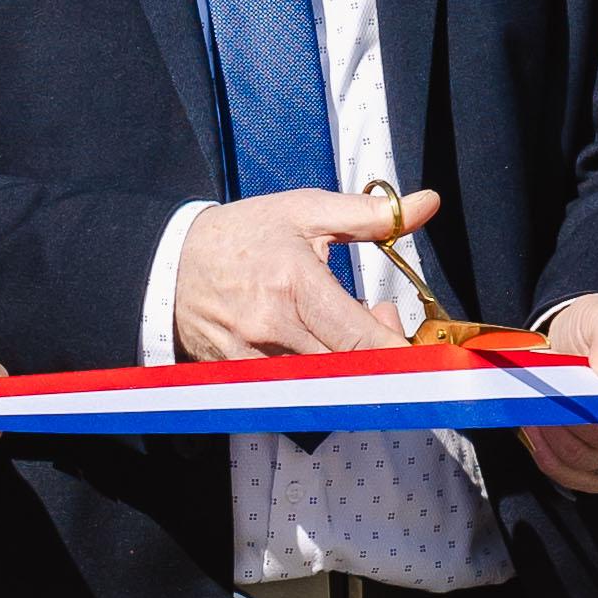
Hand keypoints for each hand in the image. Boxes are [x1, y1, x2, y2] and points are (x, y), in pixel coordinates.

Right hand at [172, 185, 437, 364]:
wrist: (169, 264)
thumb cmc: (243, 235)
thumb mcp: (305, 210)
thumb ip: (371, 214)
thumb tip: (428, 204)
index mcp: (295, 285)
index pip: (360, 338)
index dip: (397, 350)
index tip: (420, 345)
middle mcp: (274, 330)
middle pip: (349, 371)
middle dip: (380, 355)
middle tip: (379, 318)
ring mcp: (254, 361)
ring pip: (324, 388)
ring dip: (350, 367)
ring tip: (345, 328)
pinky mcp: (241, 380)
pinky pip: (294, 394)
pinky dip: (318, 378)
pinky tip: (318, 348)